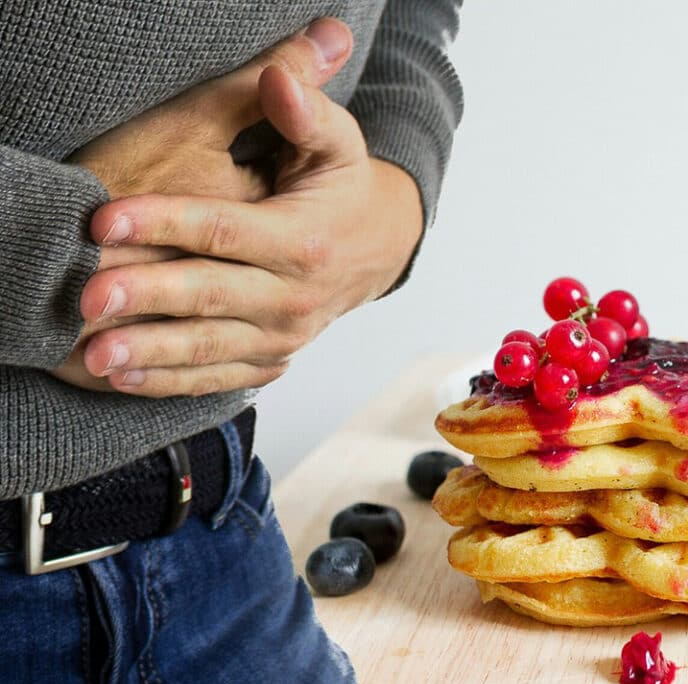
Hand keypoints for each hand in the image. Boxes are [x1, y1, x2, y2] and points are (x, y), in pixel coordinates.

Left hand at [49, 18, 354, 391]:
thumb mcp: (340, 144)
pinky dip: (172, 382)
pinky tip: (125, 378)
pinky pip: (220, 377)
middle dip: (148, 297)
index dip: (165, 223)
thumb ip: (308, 111)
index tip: (105, 221)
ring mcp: (284, 334)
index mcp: (304, 241)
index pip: (225, 231)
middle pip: (211, 295)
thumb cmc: (344, 189)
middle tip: (89, 297)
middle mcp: (295, 295)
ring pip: (210, 347)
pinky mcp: (272, 357)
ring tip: (98, 354)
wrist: (379, 249)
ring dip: (152, 354)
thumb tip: (277, 78)